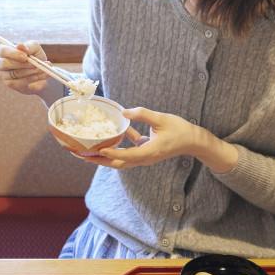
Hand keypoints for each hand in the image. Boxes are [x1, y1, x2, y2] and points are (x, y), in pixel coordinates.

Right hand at [0, 41, 49, 95]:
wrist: (41, 71)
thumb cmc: (34, 56)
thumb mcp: (34, 48)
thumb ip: (28, 46)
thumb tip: (20, 45)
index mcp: (1, 51)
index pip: (1, 51)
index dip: (12, 53)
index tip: (25, 56)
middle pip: (3, 64)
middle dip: (20, 64)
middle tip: (34, 64)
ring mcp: (2, 75)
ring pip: (14, 73)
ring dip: (30, 71)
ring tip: (42, 68)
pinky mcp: (10, 84)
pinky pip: (20, 82)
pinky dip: (32, 78)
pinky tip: (41, 75)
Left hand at [87, 107, 209, 168]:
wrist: (193, 142)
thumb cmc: (179, 130)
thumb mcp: (161, 119)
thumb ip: (142, 114)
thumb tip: (124, 111)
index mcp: (148, 152)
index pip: (125, 156)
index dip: (110, 153)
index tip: (96, 150)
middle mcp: (144, 159)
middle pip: (117, 163)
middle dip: (98, 160)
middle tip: (81, 155)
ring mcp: (144, 158)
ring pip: (120, 160)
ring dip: (104, 156)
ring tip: (88, 150)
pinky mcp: (145, 153)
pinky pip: (128, 152)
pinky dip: (119, 146)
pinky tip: (117, 132)